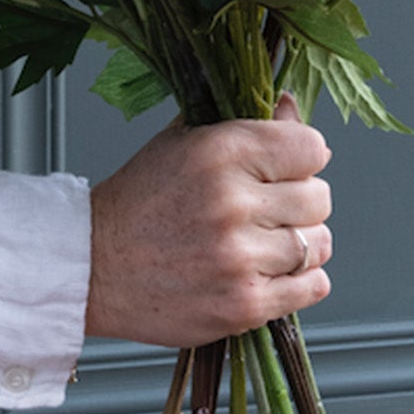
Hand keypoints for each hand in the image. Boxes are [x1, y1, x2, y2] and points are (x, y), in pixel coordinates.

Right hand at [86, 93, 334, 346]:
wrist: (94, 267)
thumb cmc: (140, 202)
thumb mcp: (185, 140)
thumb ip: (245, 122)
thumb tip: (292, 108)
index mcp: (222, 151)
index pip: (312, 147)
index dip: (303, 157)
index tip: (287, 168)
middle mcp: (234, 203)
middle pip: (320, 197)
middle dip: (301, 201)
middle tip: (270, 209)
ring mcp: (240, 258)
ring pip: (319, 243)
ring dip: (301, 243)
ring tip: (267, 242)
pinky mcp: (242, 305)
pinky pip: (313, 287)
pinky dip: (301, 280)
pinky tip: (271, 270)